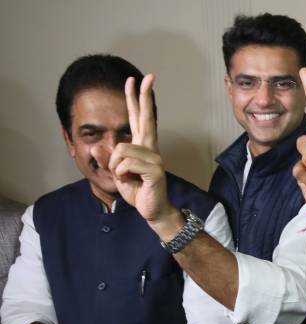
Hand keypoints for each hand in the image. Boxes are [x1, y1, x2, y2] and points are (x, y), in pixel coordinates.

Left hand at [106, 75, 182, 238]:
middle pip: (145, 117)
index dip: (137, 100)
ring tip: (126, 178)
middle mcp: (151, 148)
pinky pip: (126, 164)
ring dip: (116, 167)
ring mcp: (154, 158)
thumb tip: (95, 146)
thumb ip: (108, 159)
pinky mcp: (154, 169)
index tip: (137, 80)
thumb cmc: (137, 191)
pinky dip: (121, 174)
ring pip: (121, 149)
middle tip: (149, 76)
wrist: (152, 210)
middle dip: (144, 96)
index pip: (139, 118)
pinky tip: (131, 181)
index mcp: (143, 147)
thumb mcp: (117, 174)